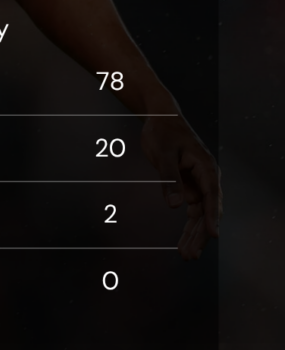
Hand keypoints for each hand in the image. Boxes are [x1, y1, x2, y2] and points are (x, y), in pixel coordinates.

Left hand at [140, 114, 221, 259]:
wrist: (161, 118)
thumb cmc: (163, 131)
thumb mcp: (163, 153)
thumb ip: (169, 179)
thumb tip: (174, 206)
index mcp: (206, 166)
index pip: (212, 196)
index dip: (212, 216)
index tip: (213, 235)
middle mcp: (207, 177)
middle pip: (207, 210)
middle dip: (200, 234)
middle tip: (189, 255)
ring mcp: (199, 183)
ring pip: (200, 214)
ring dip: (194, 234)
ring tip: (186, 254)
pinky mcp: (190, 185)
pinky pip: (192, 209)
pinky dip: (188, 225)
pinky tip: (184, 241)